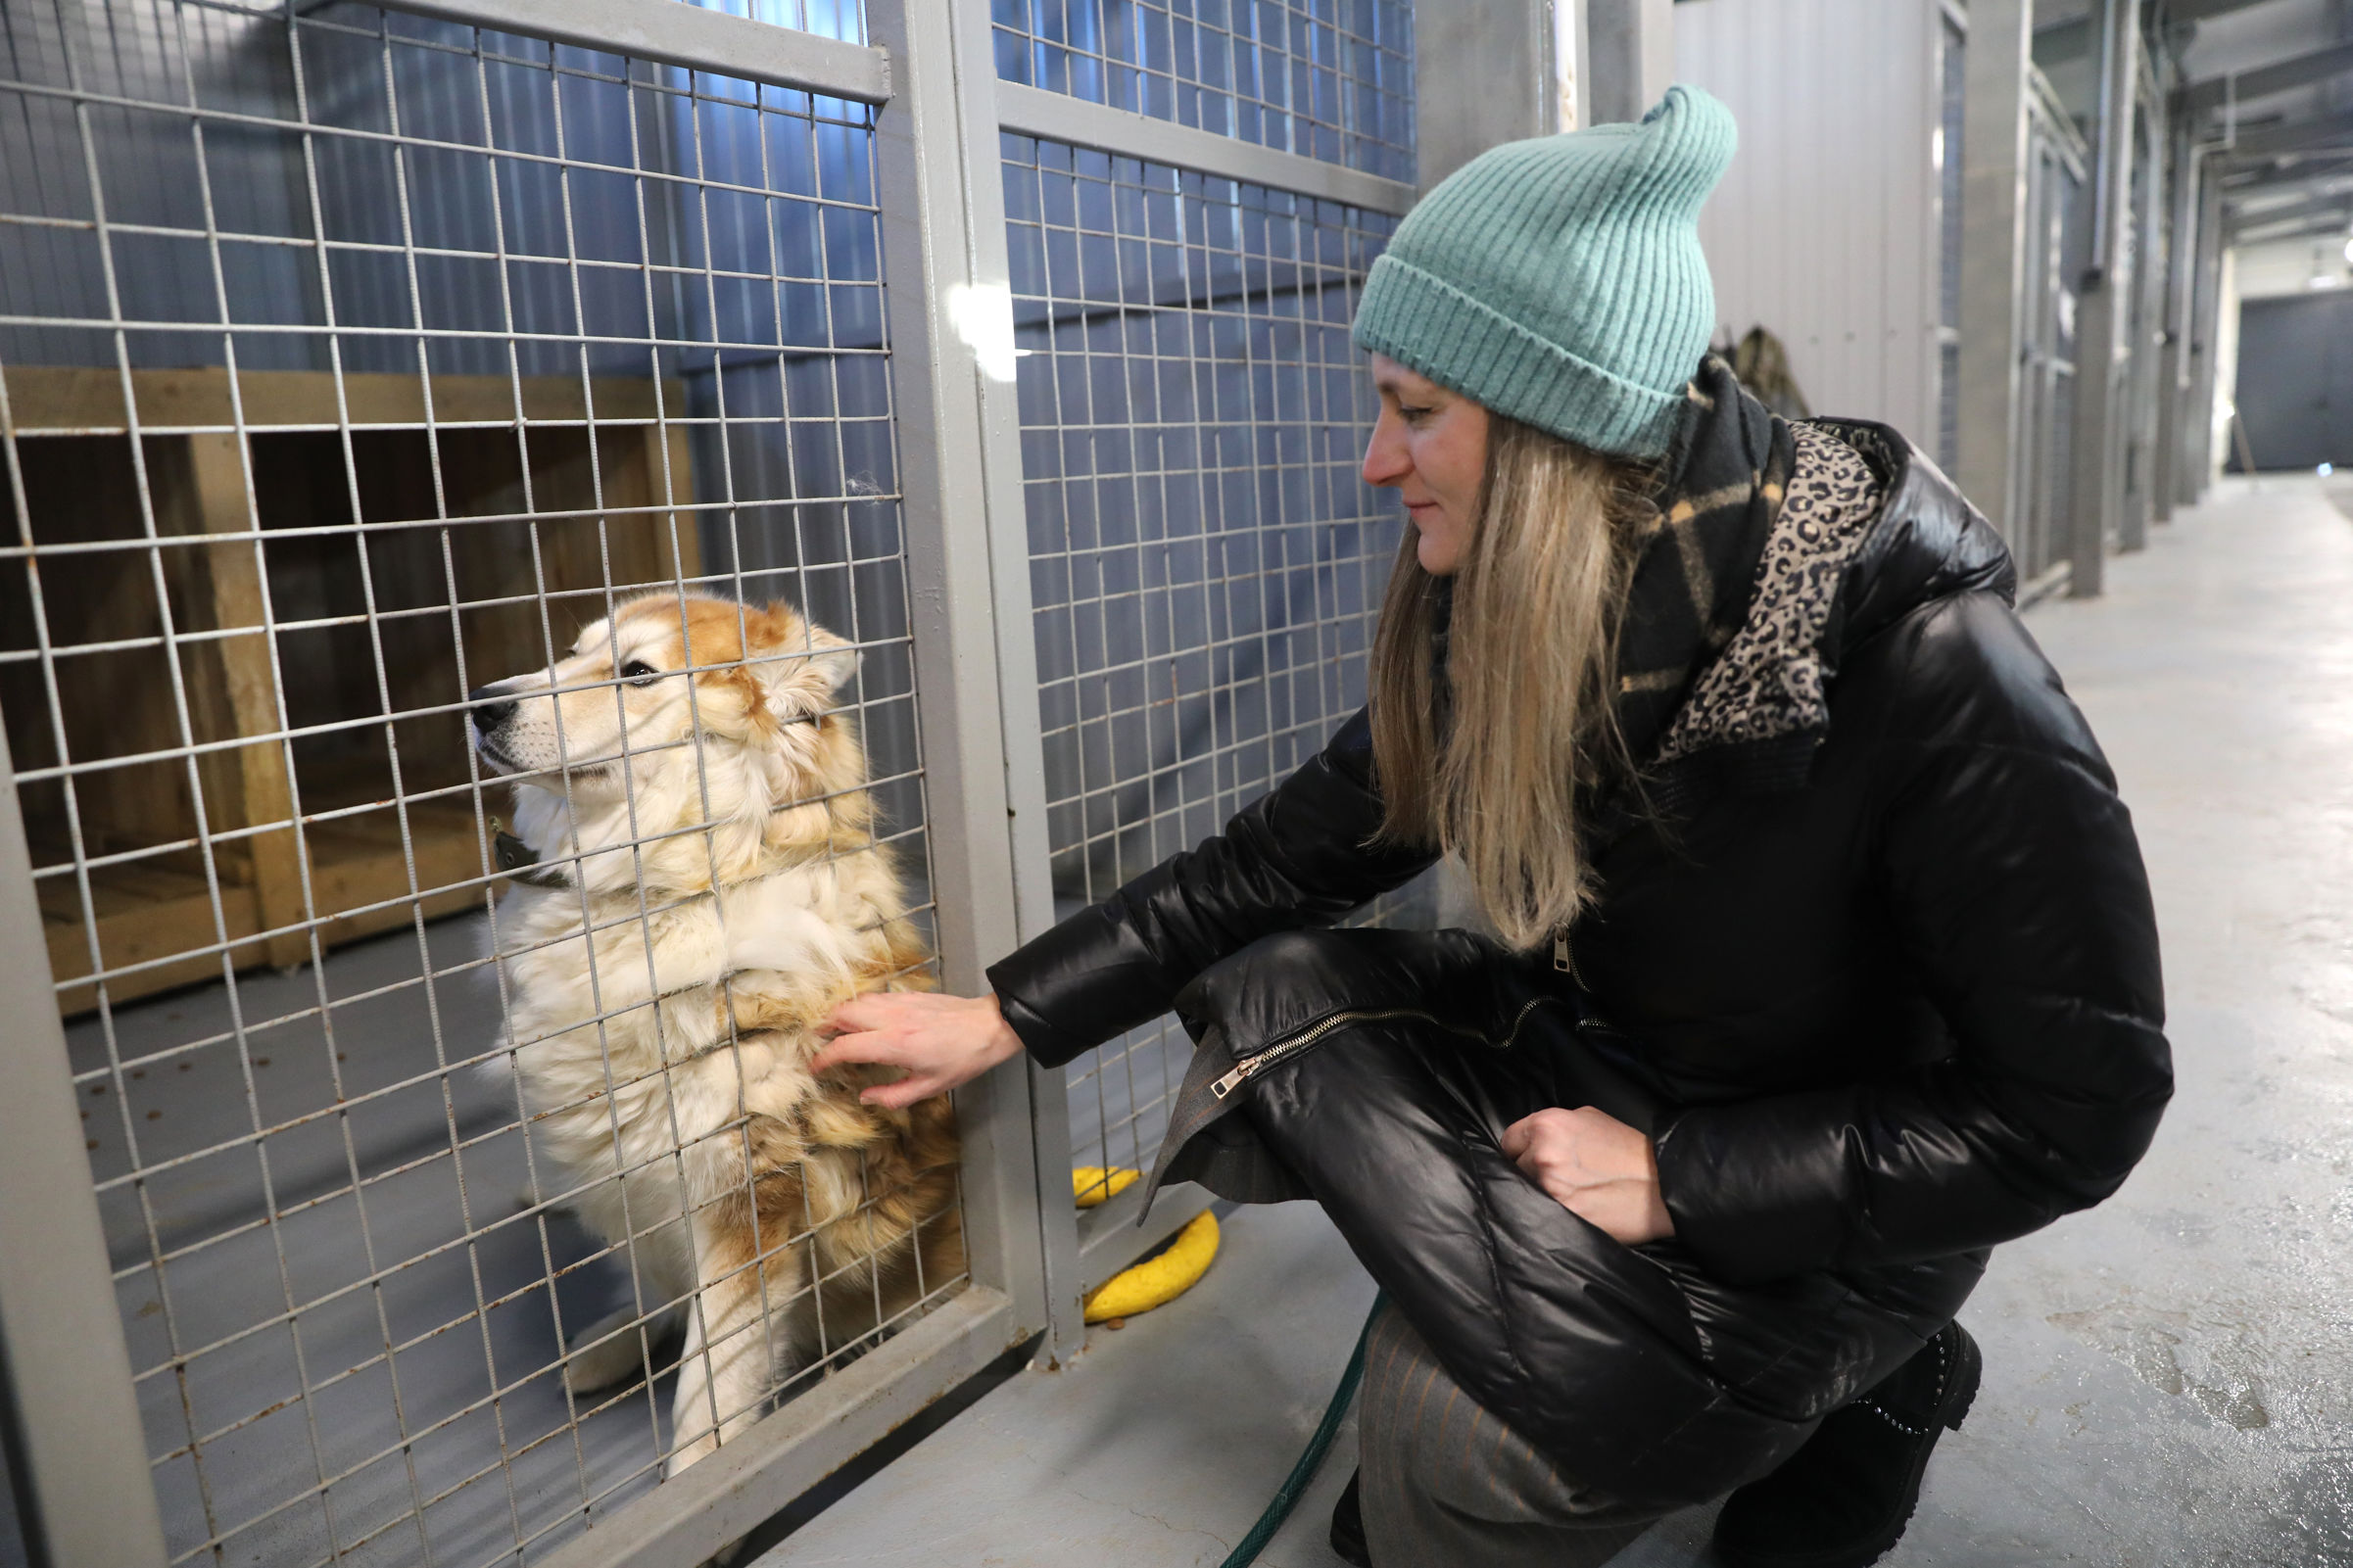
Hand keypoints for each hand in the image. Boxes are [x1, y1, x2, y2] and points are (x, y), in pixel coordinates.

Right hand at [811, 991, 1023, 1108]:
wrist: (989, 1027)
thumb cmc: (963, 1059)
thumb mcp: (929, 1088)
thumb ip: (893, 1096)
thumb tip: (866, 1097)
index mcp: (894, 1044)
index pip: (845, 1047)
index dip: (823, 1058)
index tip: (815, 1068)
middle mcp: (892, 1018)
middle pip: (842, 1013)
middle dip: (824, 1028)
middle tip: (819, 1044)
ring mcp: (900, 1003)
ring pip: (856, 1001)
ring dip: (840, 1014)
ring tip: (836, 1032)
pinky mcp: (909, 995)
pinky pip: (874, 997)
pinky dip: (860, 1006)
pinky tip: (864, 1020)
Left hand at [1498, 1106, 1673, 1245]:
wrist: (1661, 1184)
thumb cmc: (1629, 1151)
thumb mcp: (1589, 1118)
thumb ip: (1555, 1126)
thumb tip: (1533, 1138)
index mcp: (1548, 1125)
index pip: (1508, 1140)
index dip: (1519, 1151)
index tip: (1527, 1159)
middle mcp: (1543, 1153)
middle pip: (1514, 1168)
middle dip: (1529, 1172)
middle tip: (1554, 1178)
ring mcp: (1549, 1186)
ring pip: (1525, 1191)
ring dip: (1539, 1194)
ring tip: (1567, 1194)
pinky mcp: (1561, 1213)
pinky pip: (1540, 1212)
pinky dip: (1551, 1212)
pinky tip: (1571, 1208)